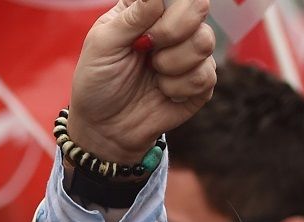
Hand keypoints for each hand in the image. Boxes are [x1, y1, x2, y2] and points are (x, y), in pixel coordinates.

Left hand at [69, 0, 218, 162]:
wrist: (104, 128)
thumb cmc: (97, 82)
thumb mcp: (102, 46)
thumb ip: (130, 18)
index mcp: (148, 7)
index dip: (170, 4)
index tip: (148, 26)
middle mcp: (174, 23)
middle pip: (198, 5)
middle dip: (172, 30)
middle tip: (146, 48)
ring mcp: (190, 50)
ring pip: (205, 41)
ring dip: (171, 63)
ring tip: (152, 73)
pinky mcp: (201, 80)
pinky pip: (205, 74)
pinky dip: (178, 87)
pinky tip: (162, 91)